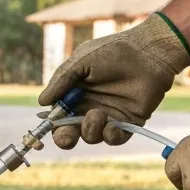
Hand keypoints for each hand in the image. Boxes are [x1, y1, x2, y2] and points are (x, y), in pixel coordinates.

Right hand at [38, 12, 189, 147]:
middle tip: (67, 136)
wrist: (148, 52)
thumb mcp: (81, 61)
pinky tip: (112, 125)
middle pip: (71, 132)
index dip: (51, 125)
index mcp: (75, 95)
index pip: (58, 116)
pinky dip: (111, 136)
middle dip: (65, 138)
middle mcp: (89, 107)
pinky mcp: (129, 122)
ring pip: (91, 137)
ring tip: (98, 114)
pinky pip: (115, 138)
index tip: (49, 126)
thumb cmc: (113, 51)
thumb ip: (61, 81)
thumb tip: (42, 102)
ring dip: (90, 130)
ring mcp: (109, 116)